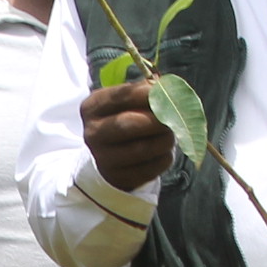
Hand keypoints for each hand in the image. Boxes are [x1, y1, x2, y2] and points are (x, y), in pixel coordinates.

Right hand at [82, 80, 175, 194]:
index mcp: (92, 108)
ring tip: (169, 134)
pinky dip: (164, 158)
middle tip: (175, 116)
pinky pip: (151, 168)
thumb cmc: (122, 120)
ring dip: (165, 139)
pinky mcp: (119, 178)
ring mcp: (103, 159)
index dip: (148, 93)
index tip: (167, 91)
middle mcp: (93, 134)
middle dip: (158, 118)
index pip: (122, 96)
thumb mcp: (124, 102)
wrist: (107, 158)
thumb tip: (166, 88)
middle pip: (130, 124)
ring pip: (143, 148)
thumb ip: (142, 92)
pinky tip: (163, 151)